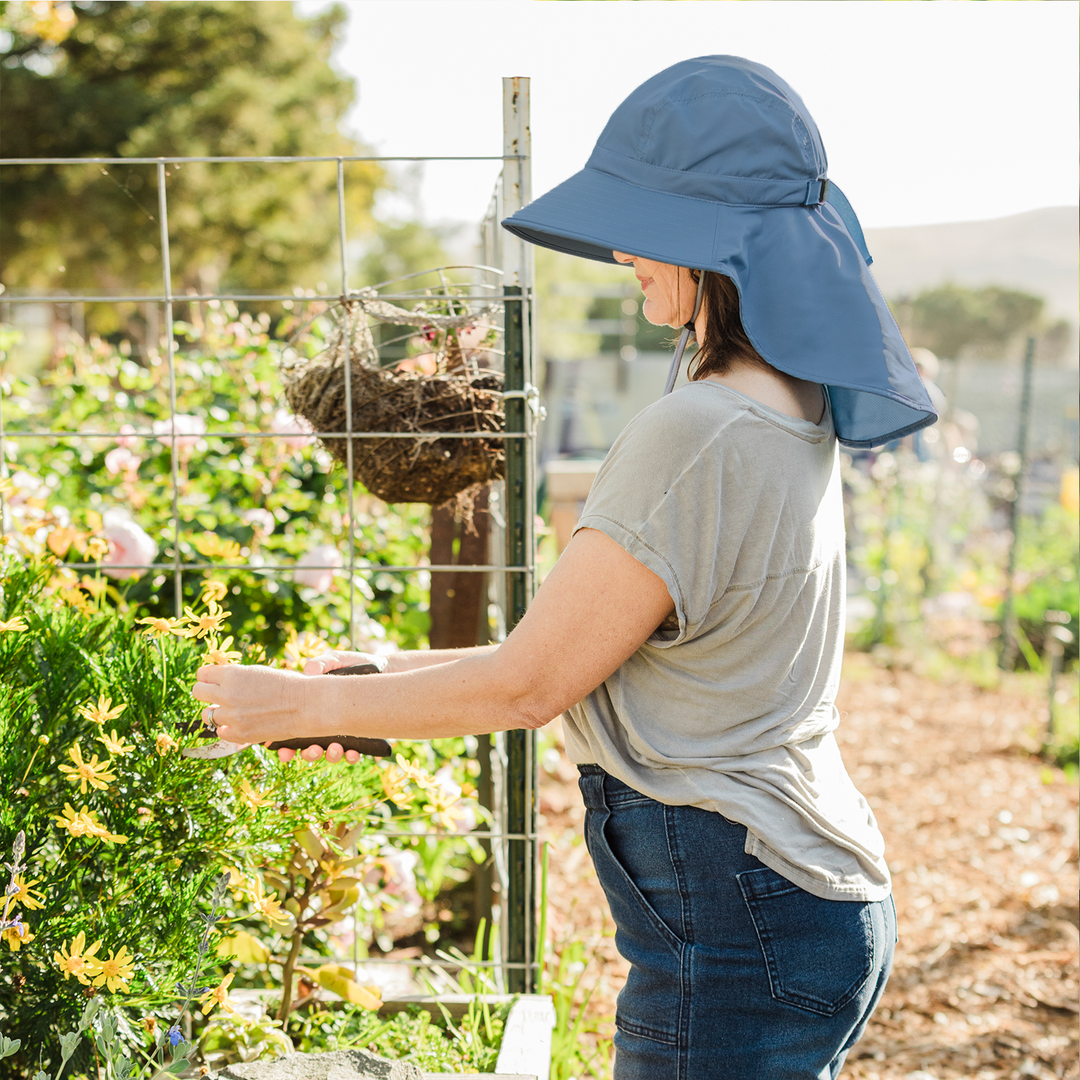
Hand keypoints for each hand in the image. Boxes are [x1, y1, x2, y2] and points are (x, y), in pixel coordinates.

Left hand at [192, 664, 314, 757]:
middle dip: (206, 692)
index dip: (208, 676)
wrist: (307, 704)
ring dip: (217, 711)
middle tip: (216, 694)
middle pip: (198, 692)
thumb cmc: (288, 684)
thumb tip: (217, 677)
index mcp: (233, 675)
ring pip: (207, 714)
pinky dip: (227, 728)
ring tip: (231, 710)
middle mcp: (228, 694)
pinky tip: (239, 723)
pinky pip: (220, 732)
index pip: (203, 674)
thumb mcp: (258, 672)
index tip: (212, 679)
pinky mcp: (239, 734)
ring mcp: (232, 716)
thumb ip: (236, 676)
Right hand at [285, 651, 387, 764]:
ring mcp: (342, 733)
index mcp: (311, 710)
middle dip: (308, 754)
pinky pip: (353, 753)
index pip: (293, 733)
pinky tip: (354, 752)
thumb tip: (308, 670)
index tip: (283, 751)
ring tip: (336, 748)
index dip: (285, 747)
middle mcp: (324, 725)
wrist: (383, 671)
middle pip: (309, 749)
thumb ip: (321, 663)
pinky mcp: (360, 736)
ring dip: (330, 755)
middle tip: (313, 749)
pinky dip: (351, 756)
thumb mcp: (336, 661)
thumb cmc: (354, 665)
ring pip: (331, 754)